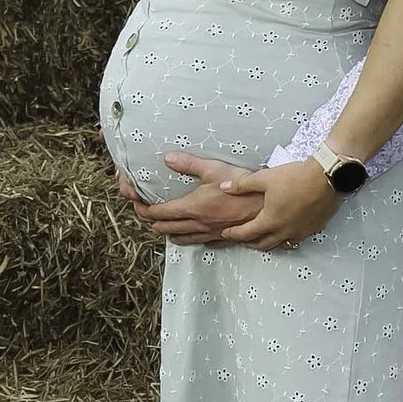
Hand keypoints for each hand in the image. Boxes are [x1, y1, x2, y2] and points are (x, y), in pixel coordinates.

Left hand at [130, 155, 261, 243]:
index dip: (143, 209)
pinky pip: (201, 243)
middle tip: (145, 213)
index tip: (136, 202)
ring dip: (168, 233)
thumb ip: (189, 164)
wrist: (266, 206)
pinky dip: (191, 239)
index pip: (158, 213)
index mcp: (191, 208)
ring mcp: (209, 233)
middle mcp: (197, 224)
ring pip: (181, 239)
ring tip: (163, 227)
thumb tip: (167, 158)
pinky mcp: (223, 238)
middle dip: (151, 221)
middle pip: (165, 228)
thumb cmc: (242, 187)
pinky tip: (192, 235)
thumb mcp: (214, 169)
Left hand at [218, 160, 343, 250]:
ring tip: (265, 238)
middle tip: (243, 240)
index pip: (246, 233)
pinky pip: (298, 238)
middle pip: (263, 244)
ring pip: (282, 244)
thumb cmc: (295, 177)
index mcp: (270, 220)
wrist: (327, 176)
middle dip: (250, 243)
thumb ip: (242, 185)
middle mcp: (285, 231)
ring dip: (270, 242)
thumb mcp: (264, 178)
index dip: (233, 234)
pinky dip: (289, 237)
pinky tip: (289, 231)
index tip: (225, 233)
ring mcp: (301, 231)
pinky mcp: (315, 228)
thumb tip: (224, 188)